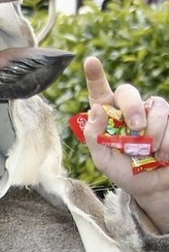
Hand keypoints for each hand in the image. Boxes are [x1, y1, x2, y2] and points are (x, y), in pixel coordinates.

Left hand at [83, 56, 168, 231]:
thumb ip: (95, 136)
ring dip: (155, 134)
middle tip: (136, 129)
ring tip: (152, 153)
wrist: (154, 189)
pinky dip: (168, 143)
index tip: (90, 62)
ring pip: (157, 108)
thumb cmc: (126, 172)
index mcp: (109, 116)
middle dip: (132, 108)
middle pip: (129, 92)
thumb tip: (97, 109)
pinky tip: (165, 156)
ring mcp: (155, 113)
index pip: (100, 92)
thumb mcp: (104, 160)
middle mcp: (131, 109)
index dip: (95, 75)